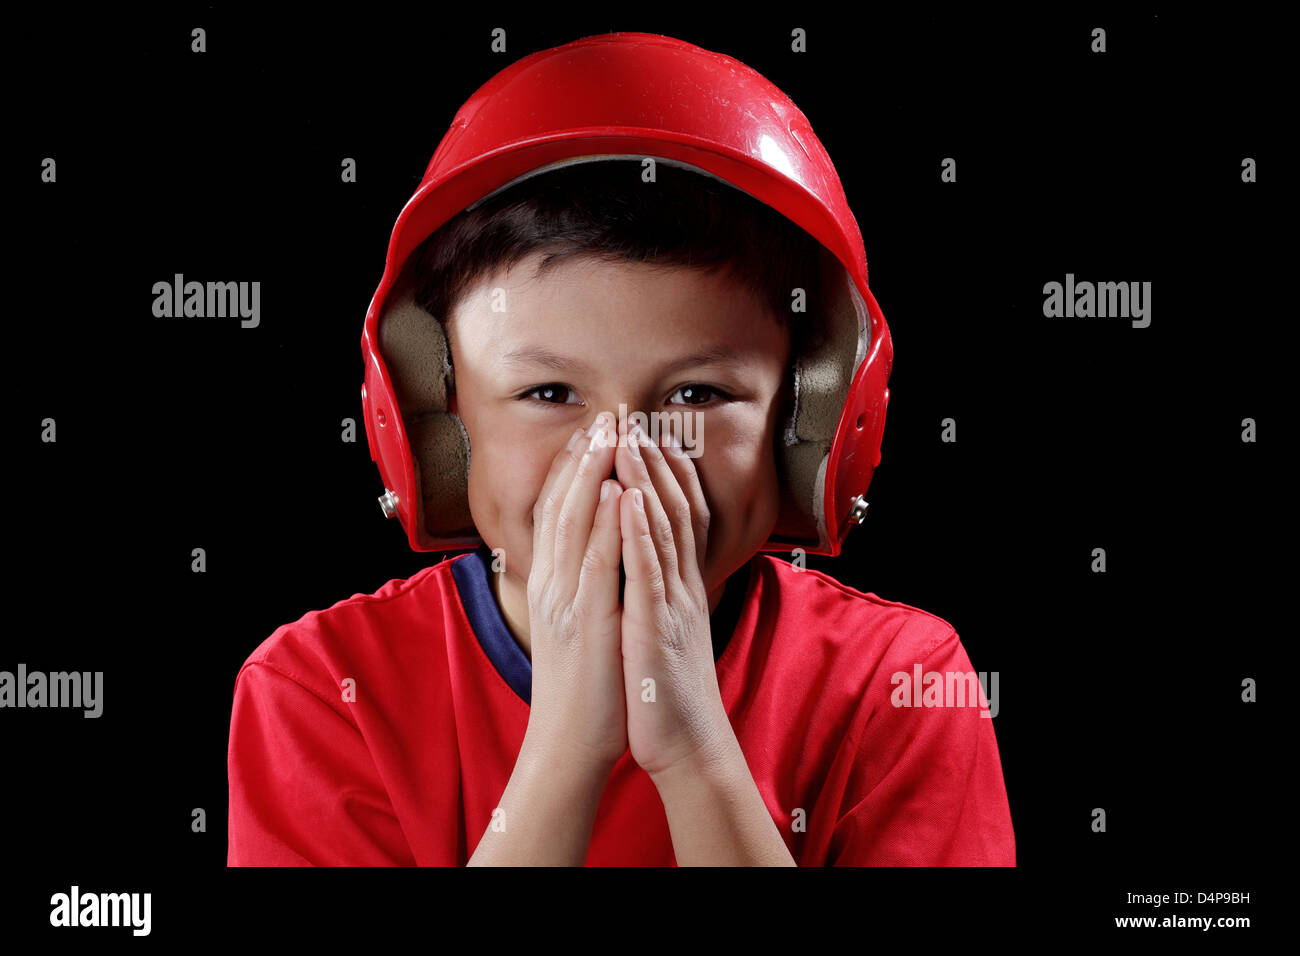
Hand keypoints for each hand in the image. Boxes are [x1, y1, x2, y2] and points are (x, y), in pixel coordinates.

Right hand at [523, 411, 627, 772]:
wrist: (568, 741)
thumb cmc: (582, 683)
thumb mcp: (573, 623)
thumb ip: (578, 582)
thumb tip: (591, 549)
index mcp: (550, 583)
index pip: (557, 513)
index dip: (573, 468)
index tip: (592, 431)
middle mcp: (551, 584)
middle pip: (562, 507)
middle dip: (583, 458)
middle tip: (603, 416)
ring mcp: (566, 601)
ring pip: (575, 526)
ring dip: (591, 476)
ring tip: (609, 435)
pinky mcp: (587, 623)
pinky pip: (596, 566)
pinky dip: (604, 526)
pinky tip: (615, 494)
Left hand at [614, 417, 730, 778]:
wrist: (686, 743)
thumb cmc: (667, 689)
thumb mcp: (665, 628)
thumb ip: (660, 591)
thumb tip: (648, 562)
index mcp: (679, 586)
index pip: (677, 515)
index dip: (664, 472)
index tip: (647, 432)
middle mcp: (681, 586)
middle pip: (674, 510)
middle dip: (654, 461)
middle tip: (636, 417)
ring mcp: (672, 604)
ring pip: (662, 531)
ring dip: (648, 482)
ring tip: (631, 439)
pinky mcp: (656, 628)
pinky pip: (648, 573)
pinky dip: (640, 533)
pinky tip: (630, 500)